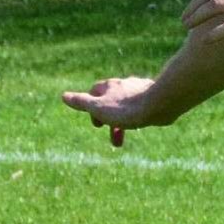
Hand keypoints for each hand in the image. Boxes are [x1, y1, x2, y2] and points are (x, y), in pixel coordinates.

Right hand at [60, 75, 174, 147]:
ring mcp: (139, 88)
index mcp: (108, 86)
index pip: (94, 93)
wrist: (160, 104)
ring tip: (126, 137)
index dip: (92, 108)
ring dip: (124, 122)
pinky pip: (143, 106)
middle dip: (110, 121)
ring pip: (127, 105)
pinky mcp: (153, 95)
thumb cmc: (127, 108)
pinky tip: (144, 121)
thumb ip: (82, 102)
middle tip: (113, 139)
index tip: (97, 124)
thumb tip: (64, 96)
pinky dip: (138, 115)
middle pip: (111, 102)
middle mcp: (123, 84)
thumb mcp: (99, 108)